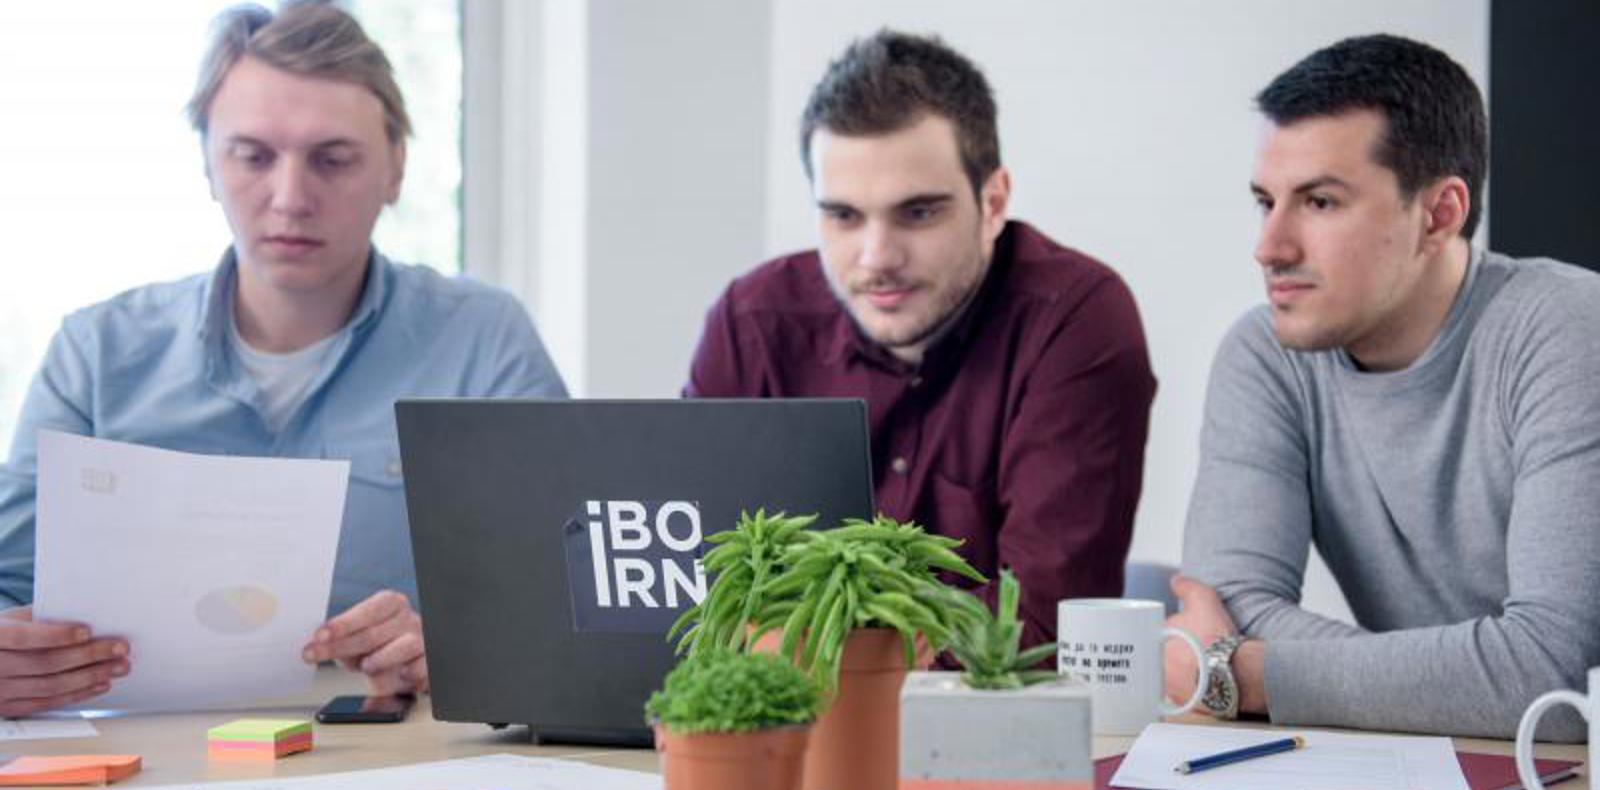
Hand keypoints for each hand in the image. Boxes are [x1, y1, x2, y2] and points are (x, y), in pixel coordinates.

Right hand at [0, 606, 127, 716]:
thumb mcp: (9, 620)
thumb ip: (38, 617)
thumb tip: (81, 613)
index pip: (23, 638)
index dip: (56, 635)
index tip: (87, 631)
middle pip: (45, 664)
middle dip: (88, 655)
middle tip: (120, 648)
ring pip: (51, 686)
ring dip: (91, 677)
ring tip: (119, 666)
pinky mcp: (10, 709)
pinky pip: (48, 703)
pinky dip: (78, 694)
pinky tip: (101, 684)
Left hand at [301, 590, 426, 694]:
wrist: (408, 667)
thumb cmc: (379, 649)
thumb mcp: (356, 642)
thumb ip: (341, 641)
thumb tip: (316, 645)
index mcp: (390, 604)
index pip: (367, 610)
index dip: (342, 623)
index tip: (319, 636)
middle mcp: (408, 618)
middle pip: (374, 632)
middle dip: (341, 646)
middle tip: (314, 655)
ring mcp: (422, 639)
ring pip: (404, 645)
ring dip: (380, 658)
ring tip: (365, 667)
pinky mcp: (430, 661)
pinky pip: (423, 665)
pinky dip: (411, 671)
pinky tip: (401, 674)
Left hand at [1162, 575, 1236, 707]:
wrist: (1235, 673)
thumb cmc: (1217, 637)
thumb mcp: (1204, 599)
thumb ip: (1187, 586)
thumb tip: (1176, 580)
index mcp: (1155, 639)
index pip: (1156, 632)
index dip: (1172, 632)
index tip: (1185, 633)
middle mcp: (1155, 664)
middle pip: (1160, 654)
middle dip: (1174, 651)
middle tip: (1194, 649)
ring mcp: (1166, 686)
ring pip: (1167, 675)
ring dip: (1179, 672)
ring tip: (1199, 667)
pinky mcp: (1179, 704)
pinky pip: (1178, 695)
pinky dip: (1188, 690)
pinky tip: (1201, 684)